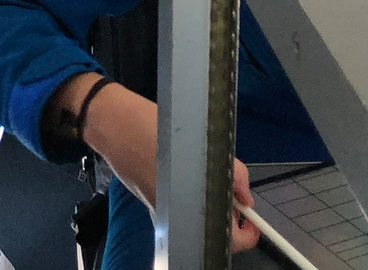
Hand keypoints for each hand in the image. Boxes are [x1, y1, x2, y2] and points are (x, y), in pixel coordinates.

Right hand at [63, 73, 259, 253]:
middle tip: (232, 187)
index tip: (252, 213)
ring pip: (199, 214)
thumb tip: (245, 198)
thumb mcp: (206, 147)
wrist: (114, 125)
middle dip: (229, 211)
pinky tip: (187, 168)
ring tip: (207, 170)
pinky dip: (190, 191)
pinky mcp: (153, 201)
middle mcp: (178, 221)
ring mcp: (163, 213)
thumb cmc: (156, 133)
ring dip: (209, 199)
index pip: (234, 241)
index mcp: (192, 212)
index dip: (249, 230)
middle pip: (215, 229)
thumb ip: (234, 176)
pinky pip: (182, 204)